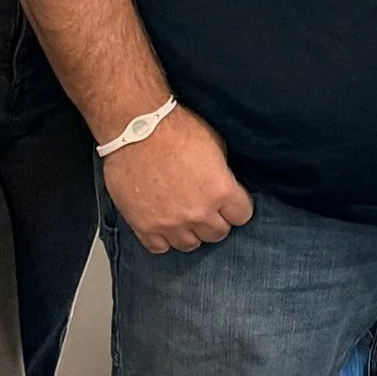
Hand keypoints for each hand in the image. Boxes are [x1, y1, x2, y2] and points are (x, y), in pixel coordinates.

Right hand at [106, 105, 253, 255]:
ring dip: (189, 231)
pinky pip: (159, 247)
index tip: (229, 201)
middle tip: (204, 206)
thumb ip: (222, 172)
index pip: (242, 216)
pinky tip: (163, 223)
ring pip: (190, 244)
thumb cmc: (173, 129)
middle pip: (218, 233)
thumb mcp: (214, 143)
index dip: (236, 206)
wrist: (134, 128)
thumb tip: (223, 183)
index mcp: (220, 191)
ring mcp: (170, 223)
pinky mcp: (143, 226)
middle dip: (214, 220)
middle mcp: (198, 213)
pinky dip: (163, 238)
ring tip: (182, 215)